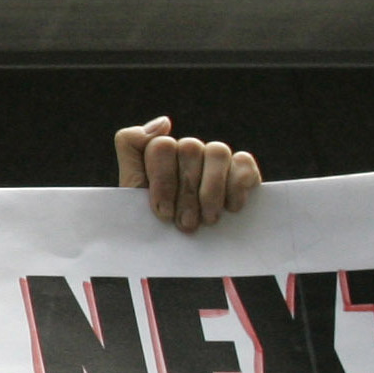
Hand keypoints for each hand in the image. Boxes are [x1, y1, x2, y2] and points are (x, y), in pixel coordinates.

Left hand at [117, 117, 259, 232]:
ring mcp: (215, 157)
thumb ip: (131, 146)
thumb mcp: (130, 188)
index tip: (163, 213)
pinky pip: (243, 161)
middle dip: (187, 192)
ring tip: (209, 220)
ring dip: (212, 190)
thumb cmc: (154, 222)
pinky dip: (238, 184)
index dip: (162, 180)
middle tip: (186, 224)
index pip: (161, 146)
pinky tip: (232, 207)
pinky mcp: (241, 168)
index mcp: (161, 153)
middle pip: (189, 149)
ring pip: (217, 151)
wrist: (179, 251)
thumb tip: (164, 121)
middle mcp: (188, 150)